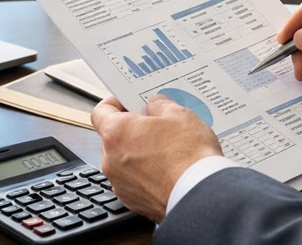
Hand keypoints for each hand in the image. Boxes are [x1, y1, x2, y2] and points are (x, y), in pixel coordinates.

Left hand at [91, 95, 221, 222]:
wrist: (200, 195)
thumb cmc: (189, 156)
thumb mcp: (179, 115)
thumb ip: (160, 105)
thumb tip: (154, 106)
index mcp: (116, 133)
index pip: (101, 112)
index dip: (114, 103)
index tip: (127, 102)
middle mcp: (111, 160)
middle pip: (113, 137)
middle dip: (131, 130)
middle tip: (155, 125)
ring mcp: (120, 183)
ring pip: (123, 160)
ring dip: (138, 153)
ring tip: (166, 149)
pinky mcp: (132, 200)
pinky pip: (133, 180)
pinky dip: (145, 174)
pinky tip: (166, 169)